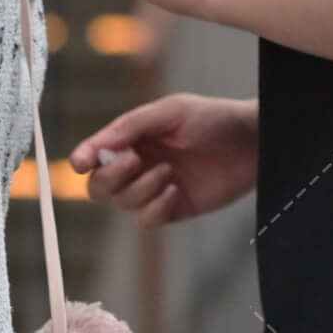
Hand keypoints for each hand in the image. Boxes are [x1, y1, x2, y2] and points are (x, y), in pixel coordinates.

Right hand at [70, 92, 258, 225]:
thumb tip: (98, 146)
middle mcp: (137, 166)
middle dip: (110, 177)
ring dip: (140, 188)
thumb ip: (132, 126)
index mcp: (131, 140)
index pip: (95, 156)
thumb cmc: (212, 118)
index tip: (81, 162)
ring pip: (123, 203)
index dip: (83, 159)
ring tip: (168, 170)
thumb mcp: (170, 112)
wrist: (251, 141)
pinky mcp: (173, 209)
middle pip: (99, 187)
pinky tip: (175, 190)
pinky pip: (146, 220)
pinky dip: (155, 207)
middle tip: (134, 160)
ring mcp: (154, 189)